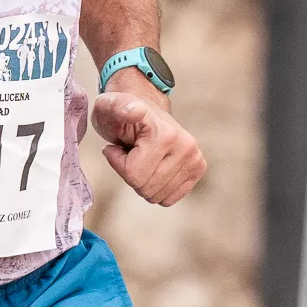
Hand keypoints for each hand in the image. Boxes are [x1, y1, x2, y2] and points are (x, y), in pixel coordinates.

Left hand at [94, 88, 205, 205]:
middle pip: (146, 189)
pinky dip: (156, 188)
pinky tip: (154, 167)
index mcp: (166, 134)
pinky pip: (169, 198)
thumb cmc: (119, 113)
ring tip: (142, 158)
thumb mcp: (108, 107)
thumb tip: (135, 110)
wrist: (143, 111)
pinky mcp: (197, 169)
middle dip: (131, 175)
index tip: (117, 147)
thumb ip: (116, 108)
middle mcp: (186, 146)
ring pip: (157, 196)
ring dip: (143, 181)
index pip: (134, 176)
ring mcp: (195, 158)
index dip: (118, 164)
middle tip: (131, 153)